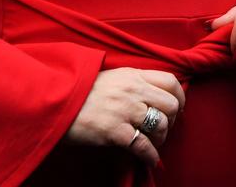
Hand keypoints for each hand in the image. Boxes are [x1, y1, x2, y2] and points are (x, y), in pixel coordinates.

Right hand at [65, 68, 185, 167]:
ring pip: (160, 125)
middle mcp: (133, 91)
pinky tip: (150, 159)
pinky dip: (151, 155)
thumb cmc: (80, 90)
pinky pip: (143, 146)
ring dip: (161, 137)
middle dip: (172, 119)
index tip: (177, 107)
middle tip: (164, 127)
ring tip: (154, 142)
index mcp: (133, 75)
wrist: (55, 99)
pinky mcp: (116, 132)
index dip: (179, 96)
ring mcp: (126, 111)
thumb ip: (131, 83)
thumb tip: (150, 94)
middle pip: (170, 104)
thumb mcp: (110, 77)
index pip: (170, 80)